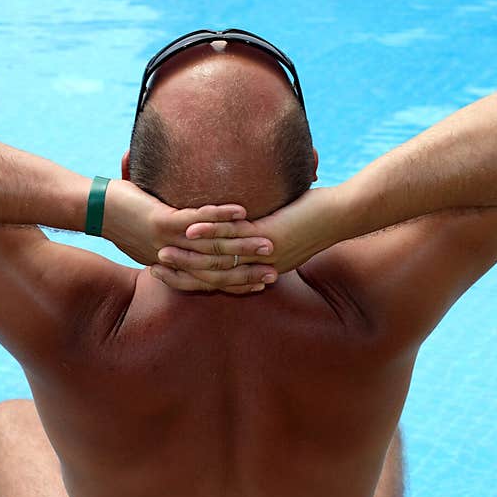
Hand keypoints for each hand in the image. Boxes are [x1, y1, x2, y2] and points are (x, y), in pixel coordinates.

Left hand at [102, 179, 279, 293]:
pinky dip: (219, 216)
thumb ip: (173, 237)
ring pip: (212, 248)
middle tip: (276, 269)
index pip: (211, 280)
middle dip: (248, 270)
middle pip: (217, 270)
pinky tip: (241, 210)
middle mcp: (172, 259)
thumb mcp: (150, 236)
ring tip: (269, 241)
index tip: (264, 282)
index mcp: (172, 265)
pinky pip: (196, 221)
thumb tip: (192, 234)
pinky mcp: (161, 222)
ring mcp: (167, 242)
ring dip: (242, 244)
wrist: (93, 209)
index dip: (238, 282)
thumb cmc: (123, 218)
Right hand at [154, 187, 341, 276]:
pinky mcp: (270, 238)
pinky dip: (207, 233)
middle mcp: (259, 268)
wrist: (342, 215)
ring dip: (188, 255)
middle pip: (213, 275)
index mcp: (259, 269)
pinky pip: (232, 238)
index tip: (164, 273)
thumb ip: (261, 228)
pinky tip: (187, 228)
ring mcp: (263, 255)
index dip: (190, 278)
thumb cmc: (315, 216)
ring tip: (161, 249)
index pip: (218, 280)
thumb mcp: (282, 226)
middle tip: (154, 265)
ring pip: (218, 259)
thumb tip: (244, 220)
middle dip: (182, 272)